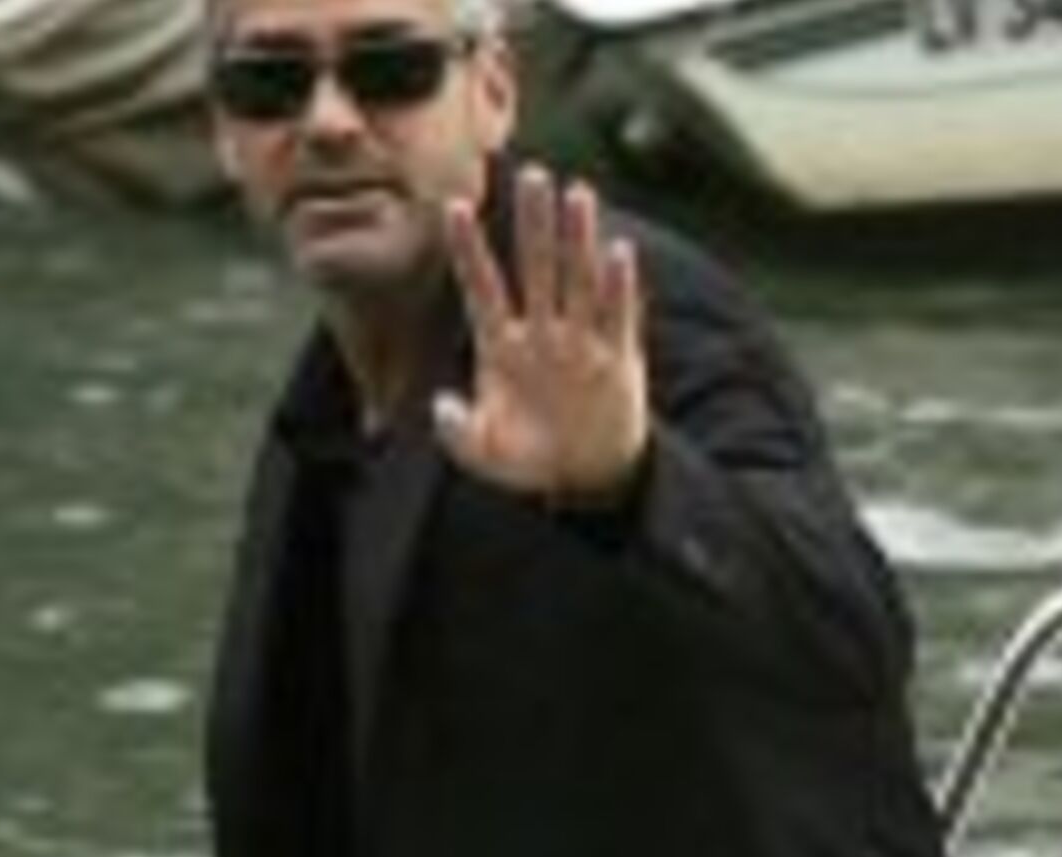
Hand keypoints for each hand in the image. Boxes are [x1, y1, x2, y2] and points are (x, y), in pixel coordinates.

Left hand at [433, 165, 648, 504]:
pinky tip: (618, 252)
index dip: (469, 249)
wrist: (585, 477)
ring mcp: (579, 342)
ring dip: (578, 239)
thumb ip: (459, 432)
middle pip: (536, 267)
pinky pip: (617, 316)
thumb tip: (442, 405)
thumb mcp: (484, 454)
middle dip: (534, 224)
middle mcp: (540, 334)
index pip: (481, 287)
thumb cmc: (528, 460)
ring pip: (578, 279)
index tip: (454, 206)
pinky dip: (617, 287)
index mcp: (500, 347)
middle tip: (532, 174)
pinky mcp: (617, 359)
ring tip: (578, 194)